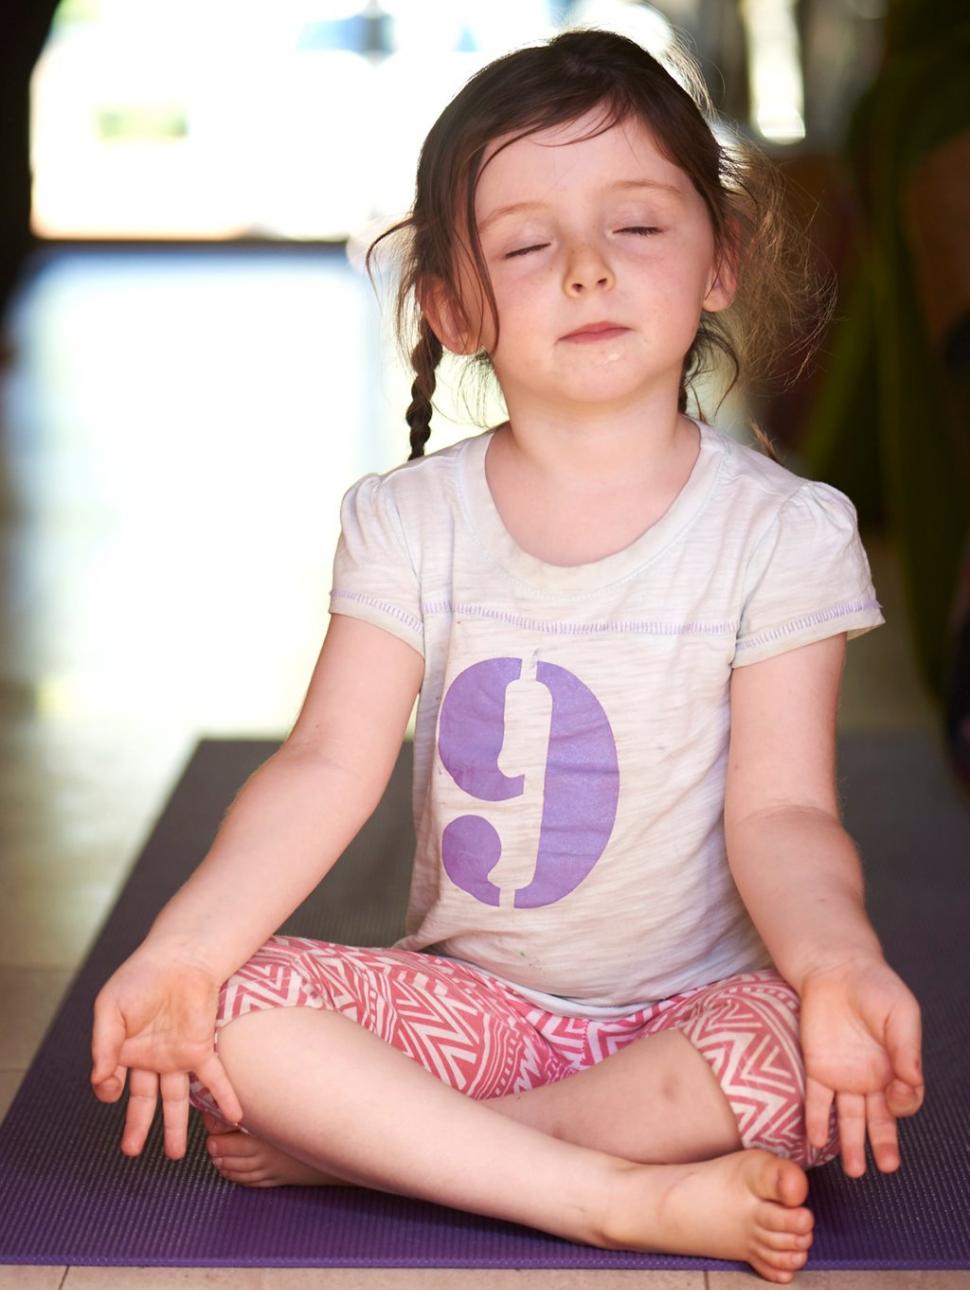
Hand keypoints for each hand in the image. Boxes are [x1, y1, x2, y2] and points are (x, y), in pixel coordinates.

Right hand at [90, 943, 243, 1159]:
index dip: (110, 1090)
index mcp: (125, 1049)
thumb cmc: (141, 978)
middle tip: (132, 1153)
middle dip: (139, 1128)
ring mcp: (176, 1056)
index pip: (115, 1082)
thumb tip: (101, 1085)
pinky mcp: (201, 1049)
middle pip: (145, 1101)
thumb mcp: (111, 1009)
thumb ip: (103, 1047)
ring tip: (175, 1154)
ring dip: (176, 1126)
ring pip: (177, 1099)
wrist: (179, 957)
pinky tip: (235, 1118)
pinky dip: (225, 1098)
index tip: (110, 1091)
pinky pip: (214, 1079)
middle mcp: (151, 1058)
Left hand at [798, 955, 923, 1176]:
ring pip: (849, 1118)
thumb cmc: (875, 987)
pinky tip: (813, 1141)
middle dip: (883, 1145)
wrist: (835, 968)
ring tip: (853, 1170)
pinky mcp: (817, 1068)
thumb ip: (906, 1047)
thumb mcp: (900, 1012)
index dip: (903, 1104)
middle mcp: (871, 1078)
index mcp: (896, 1067)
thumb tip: (912, 1080)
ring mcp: (844, 1076)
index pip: (904, 1100)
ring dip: (850, 1145)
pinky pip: (816, 1100)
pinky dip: (815, 1121)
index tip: (899, 1098)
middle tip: (886, 1167)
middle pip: (879, 1120)